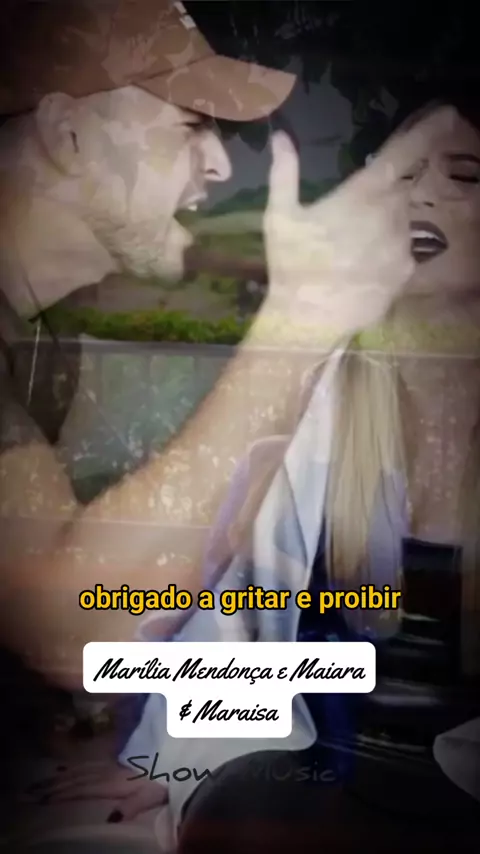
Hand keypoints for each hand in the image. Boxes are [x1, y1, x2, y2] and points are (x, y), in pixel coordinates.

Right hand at [29, 759, 167, 821]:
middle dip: (56, 786)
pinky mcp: (119, 763)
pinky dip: (76, 769)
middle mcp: (111, 772)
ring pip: (83, 771)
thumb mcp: (153, 795)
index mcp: (116, 782)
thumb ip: (133, 806)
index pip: (84, 788)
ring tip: (45, 782)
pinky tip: (68, 769)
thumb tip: (110, 818)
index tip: (42, 798)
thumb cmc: (167, 780)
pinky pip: (91, 766)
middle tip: (33, 791)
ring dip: (63, 778)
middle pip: (79, 779)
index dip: (63, 793)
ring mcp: (114, 765)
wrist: (180, 756)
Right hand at [264, 105, 456, 342]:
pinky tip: (360, 267)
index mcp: (362, 195)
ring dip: (383, 225)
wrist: (308, 320)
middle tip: (350, 217)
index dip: (426, 131)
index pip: (402, 154)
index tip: (447, 113)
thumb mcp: (279, 217)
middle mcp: (390, 216)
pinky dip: (386, 252)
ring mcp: (401, 246)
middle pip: (397, 192)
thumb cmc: (291, 265)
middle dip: (380, 197)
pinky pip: (401, 252)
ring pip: (400, 223)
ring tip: (350, 247)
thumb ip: (284, 173)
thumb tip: (280, 136)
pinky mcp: (404, 273)